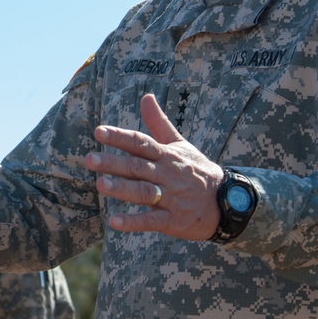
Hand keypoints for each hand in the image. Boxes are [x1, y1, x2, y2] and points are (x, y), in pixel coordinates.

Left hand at [86, 94, 223, 239]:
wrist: (227, 200)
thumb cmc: (196, 169)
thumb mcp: (180, 144)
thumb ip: (158, 123)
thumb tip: (146, 96)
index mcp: (166, 155)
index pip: (140, 142)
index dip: (120, 137)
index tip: (98, 132)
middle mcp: (167, 174)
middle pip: (138, 167)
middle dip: (114, 163)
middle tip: (90, 160)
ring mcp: (171, 197)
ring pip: (144, 192)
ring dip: (122, 189)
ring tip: (100, 185)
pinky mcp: (174, 220)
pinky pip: (152, 220)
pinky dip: (134, 222)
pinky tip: (114, 222)